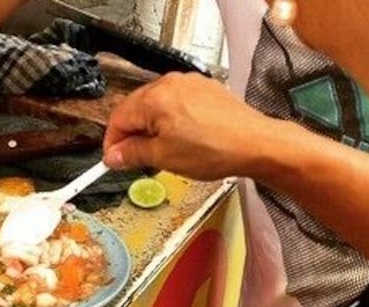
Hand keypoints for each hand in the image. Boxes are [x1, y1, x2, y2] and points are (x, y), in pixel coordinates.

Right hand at [103, 72, 280, 180]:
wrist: (256, 144)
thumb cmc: (216, 149)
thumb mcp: (164, 158)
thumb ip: (133, 154)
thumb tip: (114, 156)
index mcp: (154, 98)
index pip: (118, 119)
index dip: (112, 143)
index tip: (113, 160)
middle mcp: (170, 84)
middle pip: (135, 109)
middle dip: (131, 135)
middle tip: (133, 159)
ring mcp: (189, 84)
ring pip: (156, 106)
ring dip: (151, 128)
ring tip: (160, 152)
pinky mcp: (205, 89)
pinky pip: (177, 103)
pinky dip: (171, 120)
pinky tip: (181, 140)